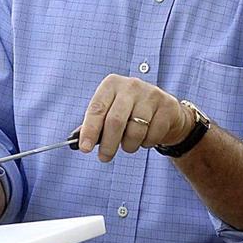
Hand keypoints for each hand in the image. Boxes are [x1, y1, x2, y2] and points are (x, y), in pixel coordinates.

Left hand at [78, 74, 192, 161]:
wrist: (166, 110)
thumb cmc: (131, 112)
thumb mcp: (111, 110)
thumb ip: (95, 124)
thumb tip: (76, 143)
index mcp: (112, 84)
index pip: (97, 109)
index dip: (89, 130)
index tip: (85, 148)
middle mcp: (130, 86)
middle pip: (115, 121)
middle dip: (108, 144)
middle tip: (104, 157)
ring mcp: (150, 94)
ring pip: (135, 131)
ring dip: (129, 145)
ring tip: (129, 144)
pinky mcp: (167, 106)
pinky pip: (152, 135)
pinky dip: (146, 143)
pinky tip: (147, 136)